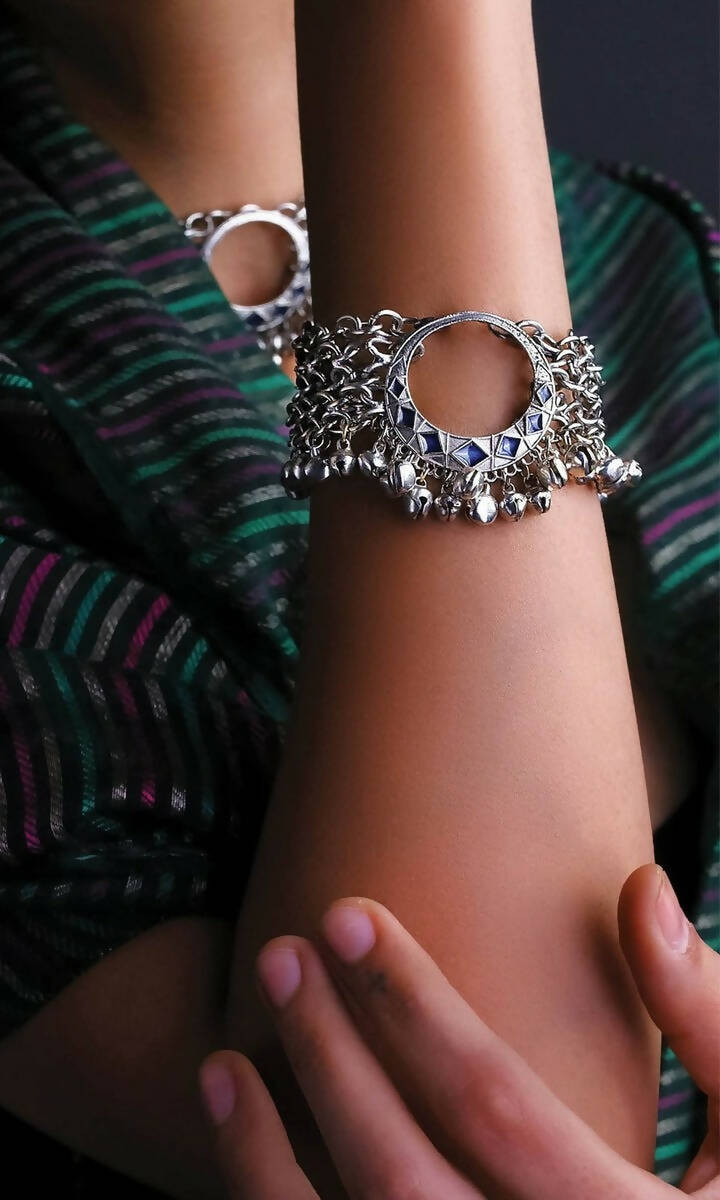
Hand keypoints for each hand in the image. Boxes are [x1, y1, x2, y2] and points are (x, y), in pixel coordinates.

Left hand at [200, 865, 718, 1197]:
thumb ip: (707, 1018)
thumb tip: (641, 888)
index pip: (492, 1105)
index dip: (411, 1005)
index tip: (348, 918)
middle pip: (399, 1176)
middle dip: (330, 1057)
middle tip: (282, 956)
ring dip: (265, 1160)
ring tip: (225, 1062)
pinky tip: (245, 1149)